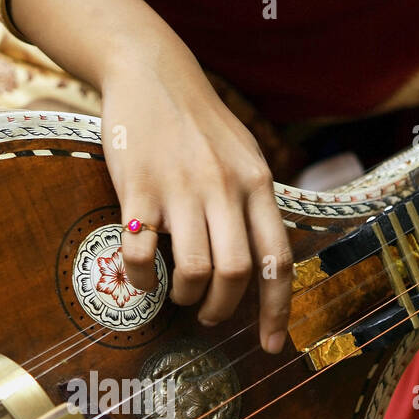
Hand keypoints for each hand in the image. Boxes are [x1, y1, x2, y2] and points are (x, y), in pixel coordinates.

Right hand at [98, 47, 292, 353]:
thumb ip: (254, 202)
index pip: (278, 259)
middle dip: (223, 310)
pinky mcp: (139, 190)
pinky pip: (143, 254)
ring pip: (195, 270)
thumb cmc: (197, 122)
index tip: (273, 345)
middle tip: (210, 316)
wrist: (150, 72)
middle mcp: (224, 188)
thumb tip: (264, 261)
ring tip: (179, 294)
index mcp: (257, 183)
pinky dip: (142, 279)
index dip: (278, 310)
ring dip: (187, 297)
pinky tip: (141, 277)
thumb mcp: (243, 154)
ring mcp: (181, 189)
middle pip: (237, 273)